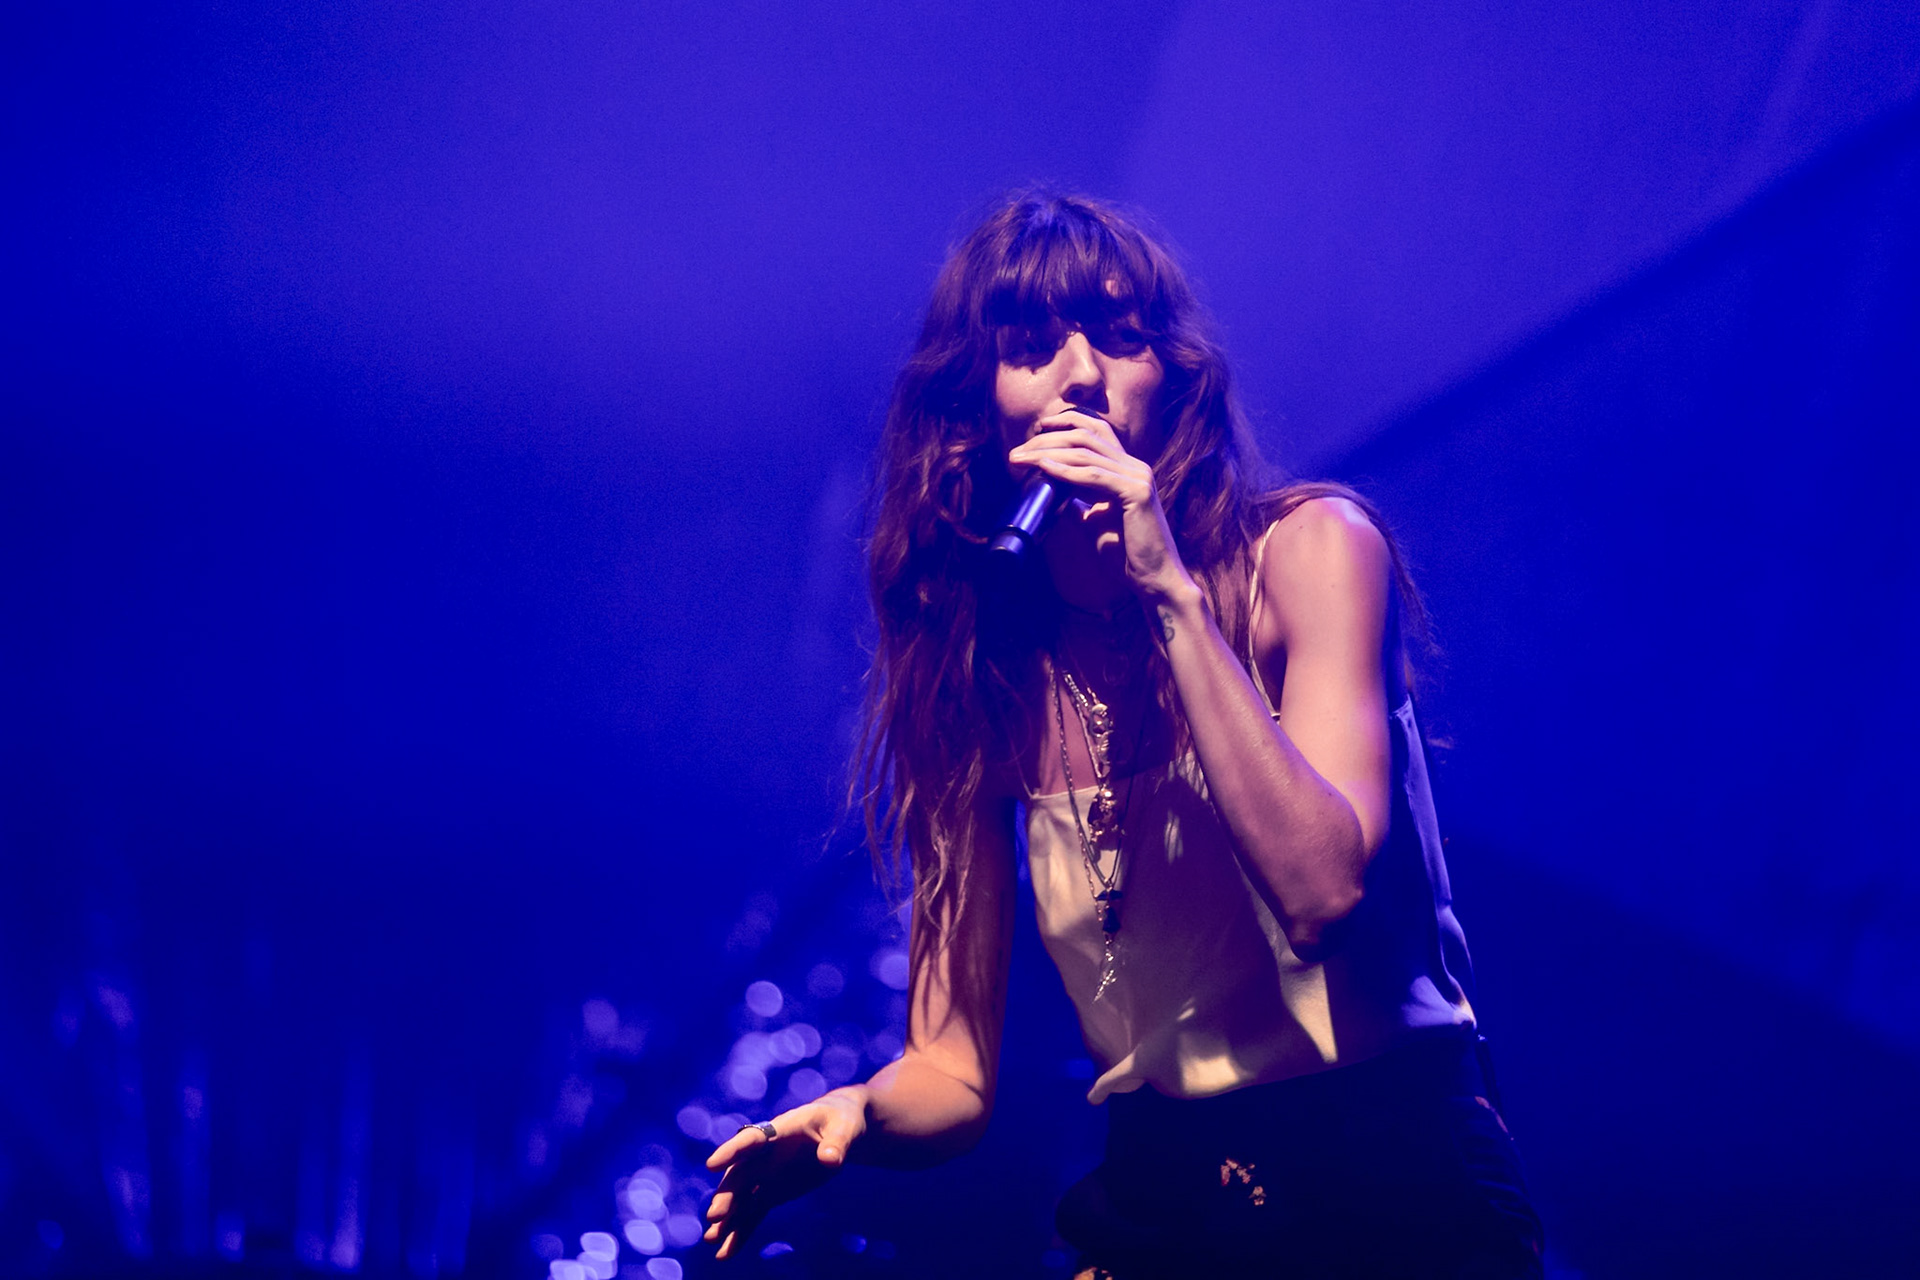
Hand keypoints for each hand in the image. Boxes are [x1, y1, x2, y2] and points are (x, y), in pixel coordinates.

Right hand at [703, 1087, 867, 1258]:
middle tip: (715, 1216)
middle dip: (727, 1195)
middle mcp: (765, 1154)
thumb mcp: (844, 1127)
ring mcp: (766, 1175)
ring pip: (741, 1199)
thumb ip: (837, 1143)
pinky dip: (740, 1232)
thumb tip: (830, 1160)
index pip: (752, 1140)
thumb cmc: (840, 1121)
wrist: (838, 1130)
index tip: (711, 1165)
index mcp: (780, 1130)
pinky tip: (726, 1253)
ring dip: (727, 1219)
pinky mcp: (771, 1192)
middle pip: (741, 1175)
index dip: (732, 1151)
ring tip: (711, 1241)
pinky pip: (752, 1214)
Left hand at [1006, 411, 1195, 604]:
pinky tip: (1043, 469)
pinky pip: (1094, 476)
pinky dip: (1065, 471)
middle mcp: (1136, 467)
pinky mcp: (1137, 493)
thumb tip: (1059, 497)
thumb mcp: (1096, 523)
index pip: (1098, 430)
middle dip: (1047, 439)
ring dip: (1047, 454)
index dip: (1068, 421)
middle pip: (1086, 436)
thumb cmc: (1128, 555)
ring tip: (1020, 460)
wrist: (1154, 580)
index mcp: (1129, 469)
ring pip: (1086, 453)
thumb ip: (1081, 504)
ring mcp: (1138, 477)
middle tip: (1017, 452)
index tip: (1038, 427)